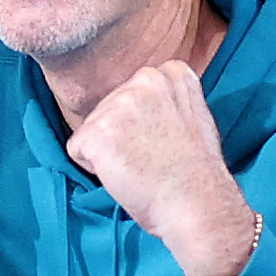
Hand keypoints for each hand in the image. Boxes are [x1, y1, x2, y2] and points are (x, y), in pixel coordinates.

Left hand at [64, 60, 262, 275]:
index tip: (163, 141)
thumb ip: (166, 102)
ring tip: (140, 166)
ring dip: (108, 151)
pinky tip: (124, 174)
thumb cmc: (197, 172)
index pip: (134, 92)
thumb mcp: (194, 117)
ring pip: (93, 128)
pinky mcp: (98, 130)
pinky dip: (94, 168)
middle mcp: (145, 79)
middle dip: (121, 135)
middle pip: (109, 107)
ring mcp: (120, 103)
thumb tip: (146, 108)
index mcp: (171, 73)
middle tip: (151, 158)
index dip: (142, 124)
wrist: (196, 202)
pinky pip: (78, 149)